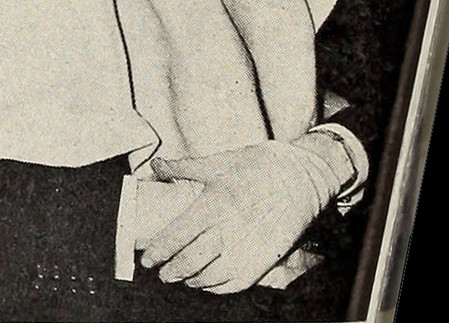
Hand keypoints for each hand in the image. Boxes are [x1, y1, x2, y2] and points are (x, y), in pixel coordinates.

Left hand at [139, 137, 344, 292]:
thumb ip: (183, 167)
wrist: (301, 178)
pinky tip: (205, 281)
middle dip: (170, 271)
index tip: (146, 258)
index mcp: (215, 203)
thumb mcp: (219, 162)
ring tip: (180, 276)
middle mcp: (229, 230)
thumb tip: (155, 167)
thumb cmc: (257, 166)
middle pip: (189, 261)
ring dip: (190, 280)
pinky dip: (214, 287)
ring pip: (209, 277)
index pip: (177, 235)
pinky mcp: (262, 263)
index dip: (158, 251)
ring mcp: (247, 250)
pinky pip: (231, 285)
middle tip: (160, 272)